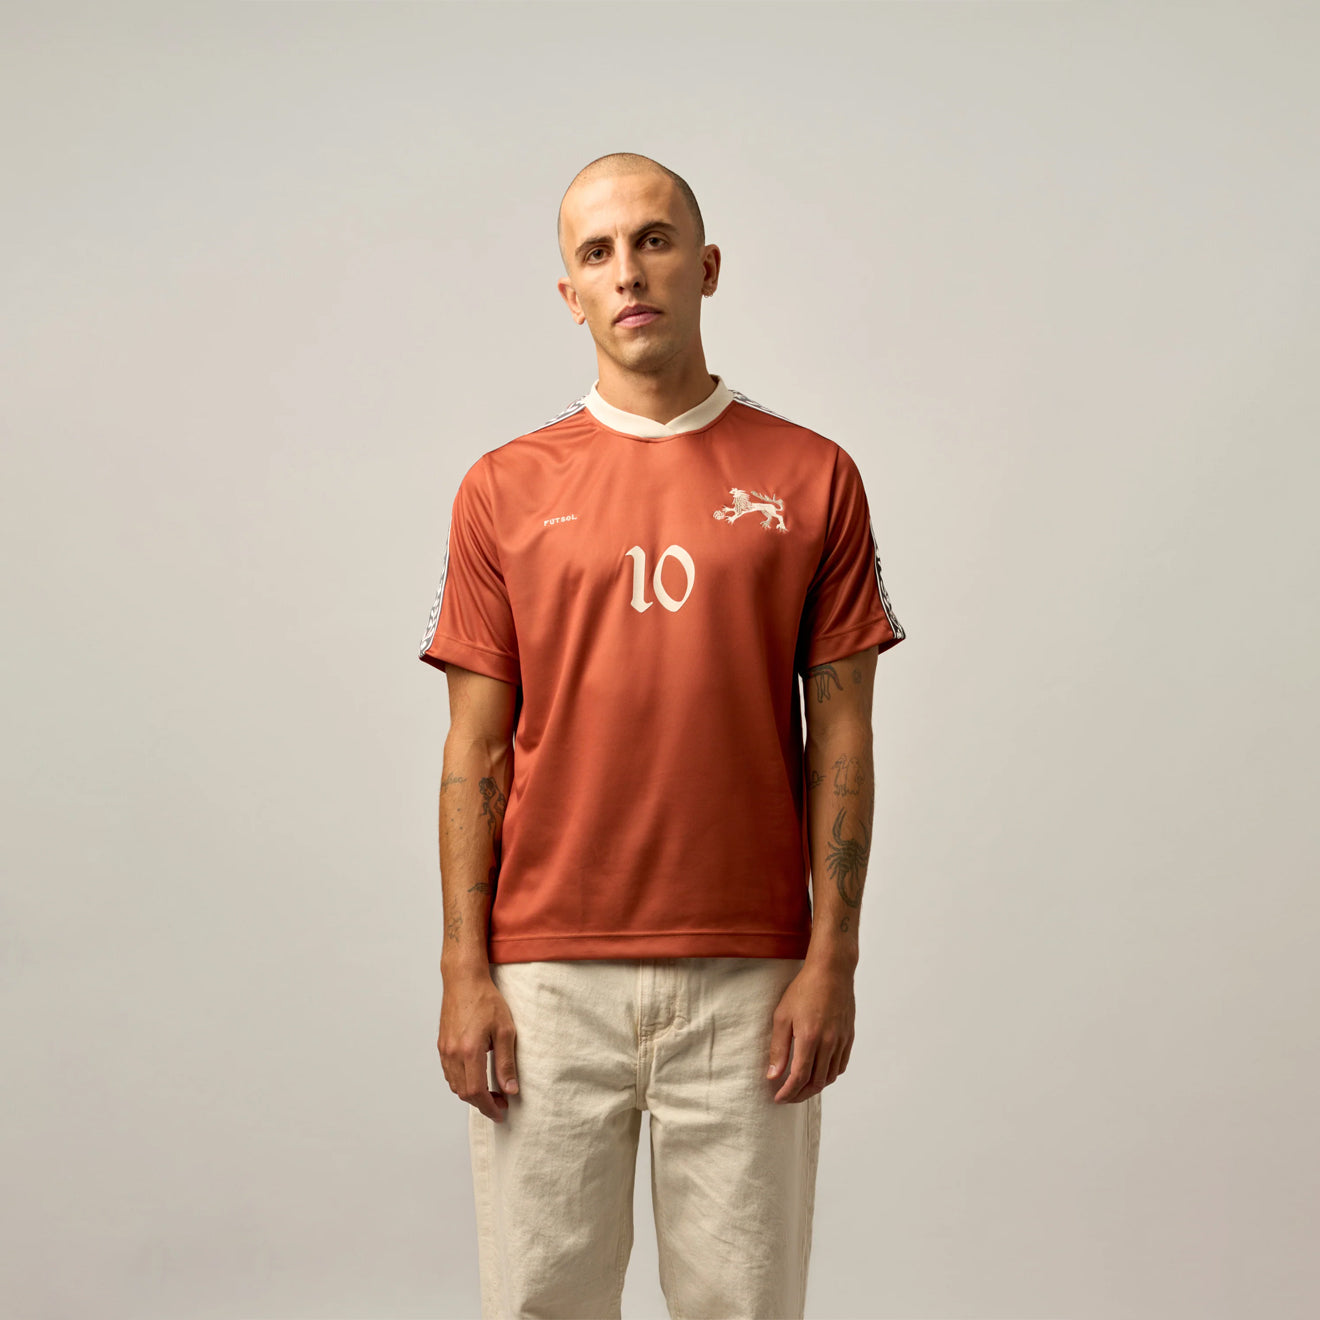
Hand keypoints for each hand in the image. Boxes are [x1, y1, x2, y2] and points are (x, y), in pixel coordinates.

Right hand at [438, 967, 518, 1122]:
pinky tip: (476, 1075)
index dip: (489, 1107)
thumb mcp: (505, 1030)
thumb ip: (506, 1062)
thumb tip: (510, 1089)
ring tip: (491, 1090)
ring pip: (455, 1085)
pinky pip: (449, 1073)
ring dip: (472, 1094)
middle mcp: (453, 1054)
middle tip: (501, 1102)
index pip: (476, 1093)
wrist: (464, 980)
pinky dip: (462, 1081)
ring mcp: (445, 1050)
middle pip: (464, 1093)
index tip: (501, 1112)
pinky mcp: (442, 1045)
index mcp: (469, 1051)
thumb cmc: (486, 1000)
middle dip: (482, 1103)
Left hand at [766, 960, 854, 1103]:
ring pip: (829, 1077)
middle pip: (816, 1082)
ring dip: (814, 1087)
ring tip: (800, 1088)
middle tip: (787, 1097)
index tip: (778, 1098)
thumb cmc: (804, 990)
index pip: (799, 1077)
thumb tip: (773, 1075)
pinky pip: (840, 1066)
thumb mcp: (782, 1016)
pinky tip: (818, 1073)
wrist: (831, 971)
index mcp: (810, 1038)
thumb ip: (778, 1048)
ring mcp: (841, 1041)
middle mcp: (828, 1043)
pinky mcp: (848, 1037)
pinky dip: (829, 1075)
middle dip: (800, 1095)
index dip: (788, 1092)